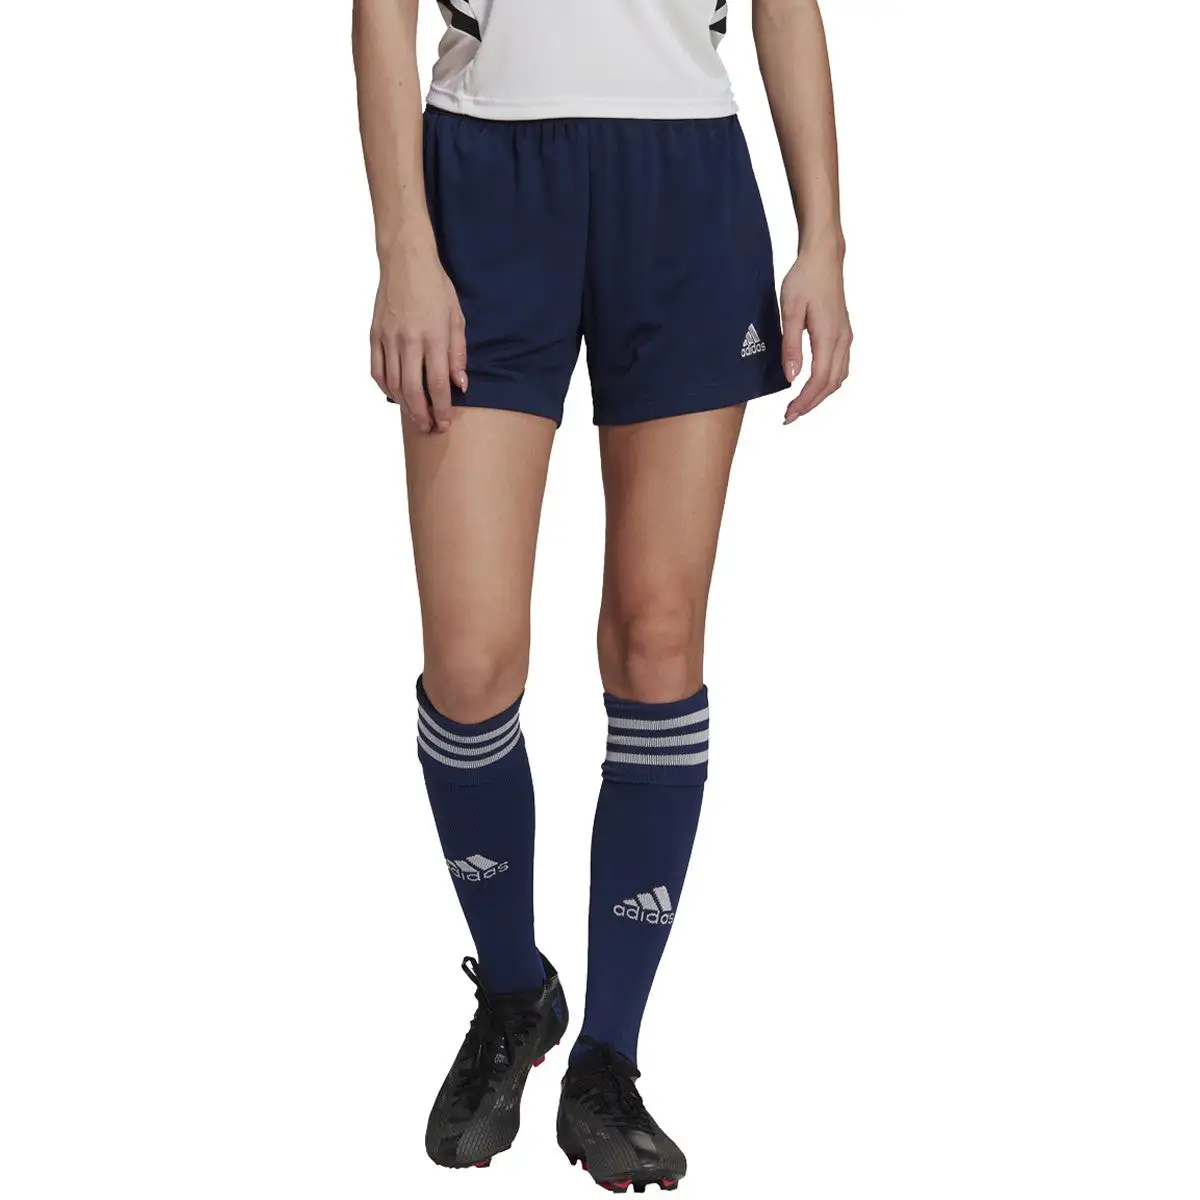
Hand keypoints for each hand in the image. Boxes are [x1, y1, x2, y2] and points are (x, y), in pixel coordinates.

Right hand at [370, 242, 467, 433]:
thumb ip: (458, 354)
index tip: (445, 423)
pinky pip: (377, 370)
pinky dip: (385, 387)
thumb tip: (460, 385)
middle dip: (422, 415)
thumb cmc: (436, 288)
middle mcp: (408, 341)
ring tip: (415, 416)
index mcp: (433, 337)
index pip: (438, 384)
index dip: (442, 408)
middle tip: (429, 428)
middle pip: (413, 390)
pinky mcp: (374, 335)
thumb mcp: (456, 318)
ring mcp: (388, 339)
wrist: (405, 261)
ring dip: (405, 405)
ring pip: (394, 384)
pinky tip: (396, 395)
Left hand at [780, 242, 851, 423]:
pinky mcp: (844, 332)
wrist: (823, 257)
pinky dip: (828, 381)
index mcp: (829, 336)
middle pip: (831, 384)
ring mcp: (845, 336)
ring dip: (821, 395)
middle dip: (811, 403)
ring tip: (800, 404)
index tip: (788, 414)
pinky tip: (814, 384)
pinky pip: (841, 366)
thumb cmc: (804, 279)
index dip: (804, 401)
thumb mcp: (790, 311)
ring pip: (839, 377)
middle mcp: (842, 339)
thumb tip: (792, 378)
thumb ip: (791, 346)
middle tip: (790, 416)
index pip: (819, 380)